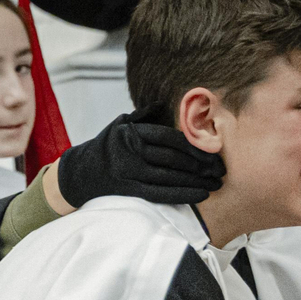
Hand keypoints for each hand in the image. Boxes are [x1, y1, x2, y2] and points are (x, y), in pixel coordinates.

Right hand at [49, 110, 225, 213]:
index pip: (171, 138)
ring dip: (196, 182)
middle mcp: (132, 153)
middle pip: (174, 159)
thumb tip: (163, 104)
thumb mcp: (120, 124)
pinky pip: (160, 194)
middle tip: (221, 171)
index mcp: (134, 134)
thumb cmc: (106, 147)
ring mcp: (130, 173)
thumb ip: (143, 115)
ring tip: (216, 184)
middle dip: (201, 166)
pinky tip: (199, 195)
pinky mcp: (129, 190)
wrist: (79, 172)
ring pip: (170, 178)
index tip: (213, 152)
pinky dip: (182, 194)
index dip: (194, 146)